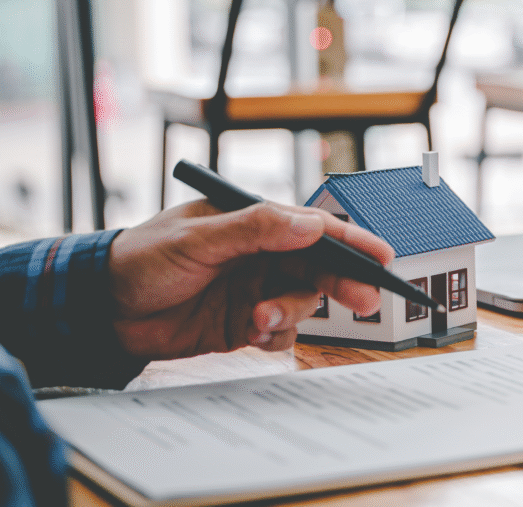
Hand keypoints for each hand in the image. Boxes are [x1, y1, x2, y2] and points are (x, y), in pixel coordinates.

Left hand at [108, 201, 394, 358]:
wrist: (101, 311)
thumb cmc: (141, 259)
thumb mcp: (197, 239)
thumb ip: (254, 229)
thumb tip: (308, 223)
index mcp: (253, 223)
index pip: (313, 228)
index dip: (353, 241)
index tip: (384, 256)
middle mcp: (261, 255)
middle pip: (320, 267)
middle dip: (343, 284)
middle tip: (365, 301)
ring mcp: (255, 290)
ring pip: (302, 302)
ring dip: (291, 314)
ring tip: (260, 321)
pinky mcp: (245, 324)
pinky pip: (280, 332)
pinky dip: (275, 336)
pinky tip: (253, 335)